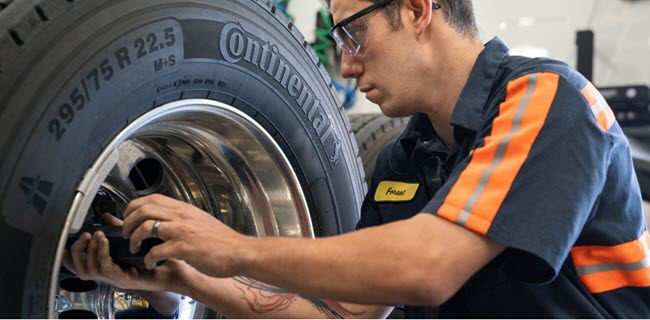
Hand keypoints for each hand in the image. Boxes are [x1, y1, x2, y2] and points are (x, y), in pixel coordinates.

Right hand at [62, 213, 194, 292]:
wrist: (174, 270)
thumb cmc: (157, 258)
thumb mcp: (134, 241)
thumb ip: (119, 230)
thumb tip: (106, 216)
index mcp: (108, 265)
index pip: (79, 264)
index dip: (70, 254)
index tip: (70, 239)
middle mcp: (109, 274)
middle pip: (79, 268)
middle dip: (77, 250)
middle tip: (84, 235)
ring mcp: (116, 278)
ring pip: (89, 269)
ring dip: (90, 250)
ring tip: (95, 235)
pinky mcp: (125, 279)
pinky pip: (106, 268)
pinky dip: (103, 254)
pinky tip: (104, 241)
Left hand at [122, 194, 249, 277]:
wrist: (240, 252)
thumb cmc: (223, 241)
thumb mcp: (201, 221)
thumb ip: (184, 219)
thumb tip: (169, 220)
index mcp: (184, 209)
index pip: (151, 198)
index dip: (134, 207)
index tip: (129, 217)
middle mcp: (181, 216)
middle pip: (143, 209)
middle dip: (128, 222)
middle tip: (126, 233)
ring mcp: (182, 231)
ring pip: (145, 226)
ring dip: (134, 238)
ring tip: (134, 248)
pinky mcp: (183, 247)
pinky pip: (155, 251)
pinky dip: (148, 258)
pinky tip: (151, 263)